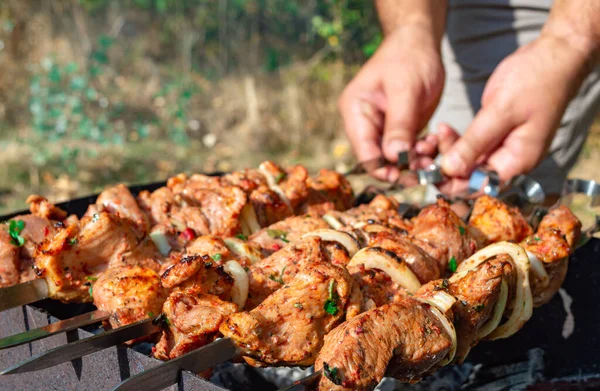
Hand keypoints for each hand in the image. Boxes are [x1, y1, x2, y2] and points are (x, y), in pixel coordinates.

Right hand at [339, 24, 444, 181]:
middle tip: (428, 168)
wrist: (419, 42)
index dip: (382, 168)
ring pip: (394, 157)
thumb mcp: (406, 90)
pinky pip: (407, 150)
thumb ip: (399, 124)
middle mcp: (365, 123)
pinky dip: (421, 152)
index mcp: (356, 111)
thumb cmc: (408, 58)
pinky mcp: (398, 129)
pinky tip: (434, 144)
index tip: (404, 177)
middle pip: (379, 159)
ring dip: (415, 160)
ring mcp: (381, 127)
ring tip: (434, 153)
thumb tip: (393, 158)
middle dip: (403, 166)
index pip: (364, 151)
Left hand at [440, 32, 593, 192]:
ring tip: (438, 132)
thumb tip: (450, 169)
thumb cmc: (535, 80)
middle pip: (472, 176)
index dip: (453, 183)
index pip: (480, 185)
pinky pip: (472, 146)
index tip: (430, 171)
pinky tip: (443, 129)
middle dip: (447, 165)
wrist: (554, 55)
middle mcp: (511, 159)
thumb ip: (475, 142)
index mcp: (518, 160)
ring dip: (449, 151)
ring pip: (468, 161)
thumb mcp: (501, 111)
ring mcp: (503, 147)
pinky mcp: (495, 134)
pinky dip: (457, 140)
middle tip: (428, 147)